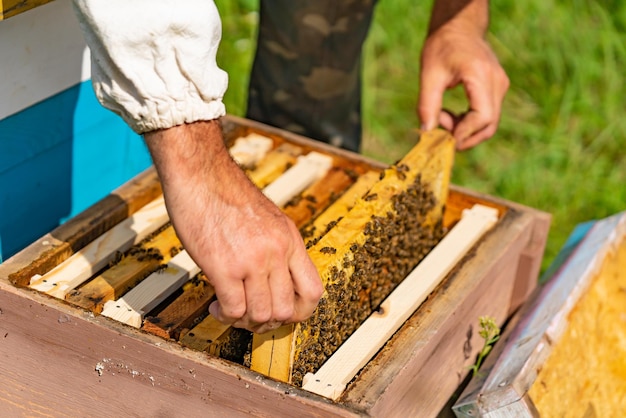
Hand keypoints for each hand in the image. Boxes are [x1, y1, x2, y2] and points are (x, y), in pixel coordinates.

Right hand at [144, 120, 323, 333]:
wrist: (200, 174)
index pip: (313, 291)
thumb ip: (276, 249)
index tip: (280, 312)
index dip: (299, 312)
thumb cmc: (227, 195)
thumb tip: (274, 283)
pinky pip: (234, 309)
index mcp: (291, 240)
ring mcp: (252, 260)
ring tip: (230, 310)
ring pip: (261, 315)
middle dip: (269, 322)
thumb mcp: (268, 220)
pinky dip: (225, 315)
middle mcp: (277, 252)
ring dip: (244, 321)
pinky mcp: (224, 266)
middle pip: (287, 310)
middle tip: (250, 315)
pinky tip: (216, 305)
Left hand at [418, 2, 508, 149]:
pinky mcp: (498, 89)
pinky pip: (487, 114)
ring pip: (489, 123)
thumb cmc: (442, 47)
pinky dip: (469, 122)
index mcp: (480, 76)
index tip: (446, 139)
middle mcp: (497, 82)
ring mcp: (501, 85)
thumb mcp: (429, 74)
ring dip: (465, 129)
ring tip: (442, 117)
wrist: (459, 28)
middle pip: (490, 124)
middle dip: (465, 136)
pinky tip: (450, 114)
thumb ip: (427, 104)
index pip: (483, 117)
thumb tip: (427, 132)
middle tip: (441, 132)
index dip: (465, 133)